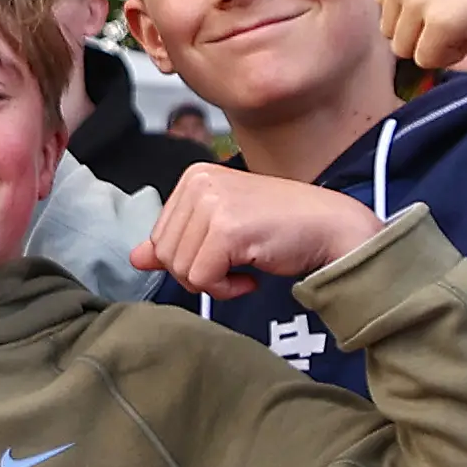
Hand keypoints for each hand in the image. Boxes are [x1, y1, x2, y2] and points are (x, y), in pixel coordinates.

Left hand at [132, 163, 383, 295]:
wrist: (330, 228)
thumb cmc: (281, 227)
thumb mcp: (222, 230)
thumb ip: (178, 241)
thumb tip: (135, 258)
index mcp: (193, 177)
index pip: (160, 238)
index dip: (190, 258)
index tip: (225, 252)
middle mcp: (198, 182)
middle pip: (165, 255)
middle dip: (198, 273)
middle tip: (235, 263)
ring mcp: (212, 203)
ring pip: (181, 270)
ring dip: (214, 283)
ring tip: (245, 266)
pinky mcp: (226, 230)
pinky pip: (202, 280)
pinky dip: (226, 290)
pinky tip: (252, 274)